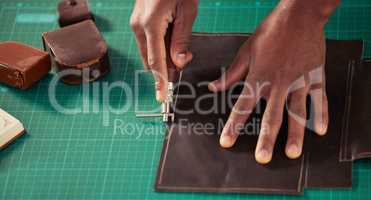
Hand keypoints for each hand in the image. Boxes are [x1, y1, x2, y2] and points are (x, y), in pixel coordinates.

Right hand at [130, 0, 197, 101]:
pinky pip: (148, 42)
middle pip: (151, 60)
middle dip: (165, 68)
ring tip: (180, 48)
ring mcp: (136, 23)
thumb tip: (178, 62)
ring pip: (149, 52)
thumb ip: (181, 40)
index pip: (156, 62)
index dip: (160, 82)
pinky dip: (159, 48)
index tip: (161, 98)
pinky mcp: (138, 21)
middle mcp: (138, 27)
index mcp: (150, 25)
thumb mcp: (187, 11)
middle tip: (183, 62)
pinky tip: (171, 41)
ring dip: (163, 58)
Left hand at [208, 0, 339, 163]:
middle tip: (262, 158)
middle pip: (271, 116)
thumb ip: (231, 74)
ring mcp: (299, 82)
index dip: (233, 126)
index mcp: (259, 77)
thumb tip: (213, 87)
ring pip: (297, 112)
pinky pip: (320, 99)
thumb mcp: (246, 51)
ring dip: (295, 134)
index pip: (243, 107)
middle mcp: (278, 84)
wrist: (299, 15)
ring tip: (292, 153)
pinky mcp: (315, 76)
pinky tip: (321, 131)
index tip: (226, 142)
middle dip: (265, 139)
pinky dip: (321, 115)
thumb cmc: (270, 32)